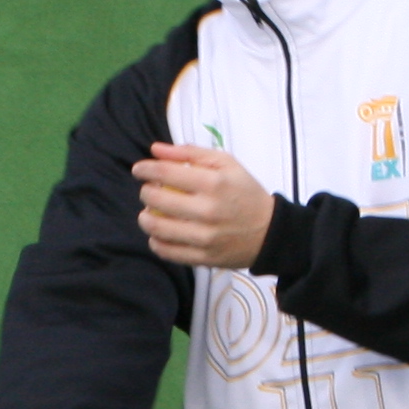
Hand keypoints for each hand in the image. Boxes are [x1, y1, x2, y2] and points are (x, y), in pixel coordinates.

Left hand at [133, 142, 274, 269]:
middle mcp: (208, 210)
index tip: (139, 170)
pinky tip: (159, 234)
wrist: (270, 232)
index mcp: (214, 183)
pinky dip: (156, 242)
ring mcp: (205, 237)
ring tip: (150, 212)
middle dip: (145, 192)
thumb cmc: (245, 192)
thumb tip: (155, 149)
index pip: (165, 172)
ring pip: (157, 228)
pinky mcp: (204, 258)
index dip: (145, 169)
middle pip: (156, 199)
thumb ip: (191, 153)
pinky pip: (167, 251)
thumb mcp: (226, 163)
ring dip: (146, 218)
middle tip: (150, 190)